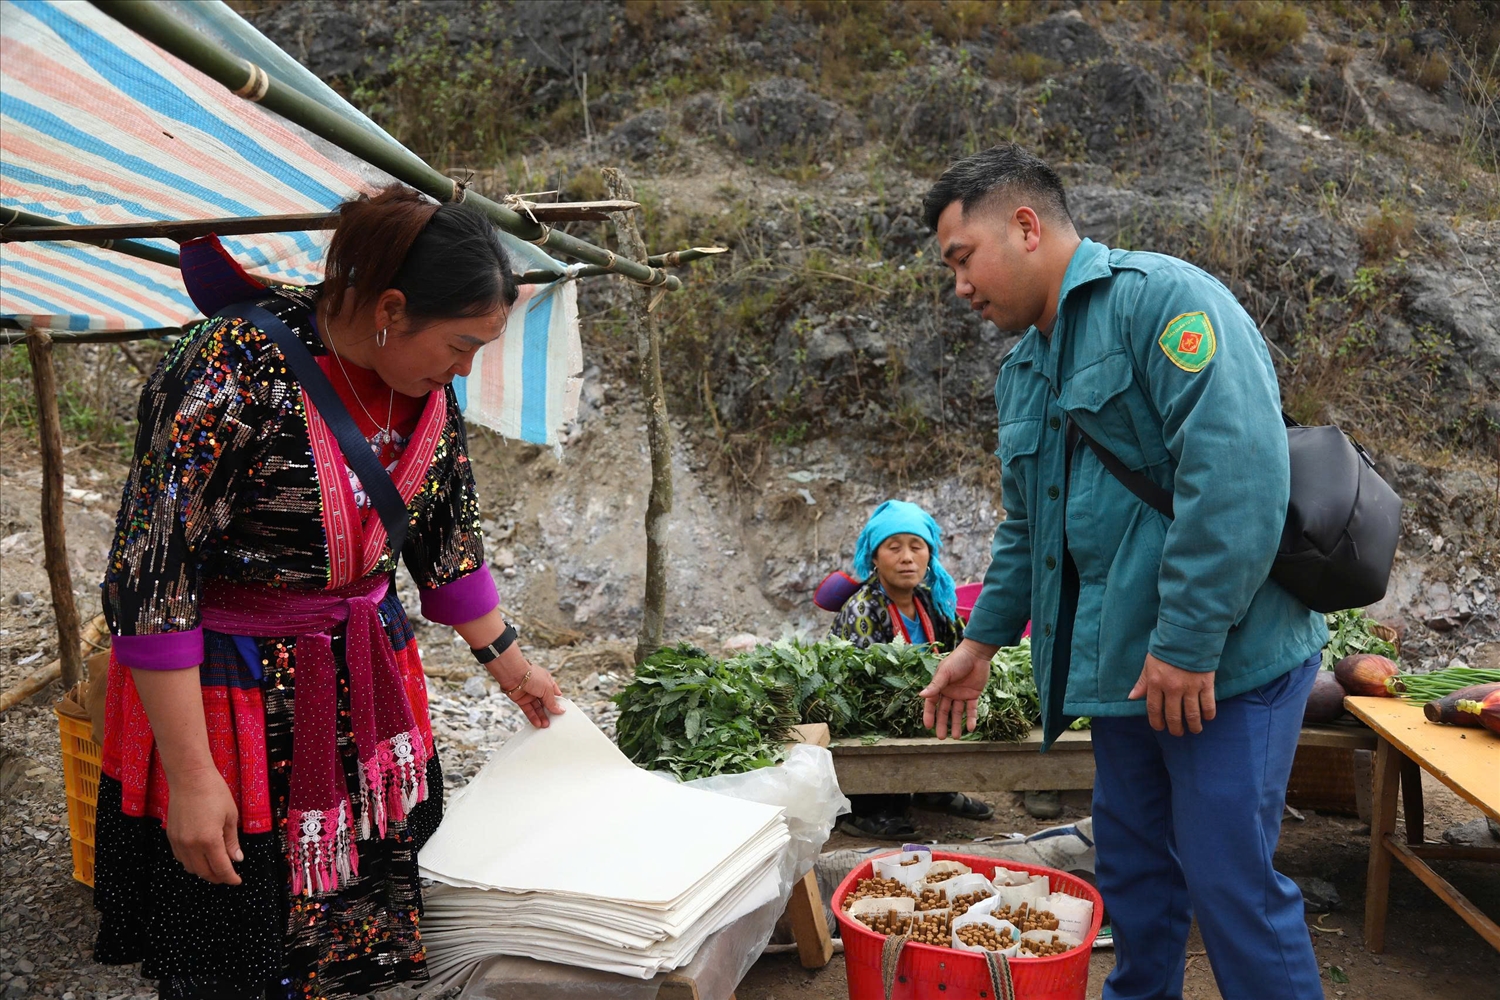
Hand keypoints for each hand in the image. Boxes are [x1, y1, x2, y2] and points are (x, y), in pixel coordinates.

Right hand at [165, 766, 241, 884]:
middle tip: (229, 875)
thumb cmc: (214, 793)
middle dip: (218, 877)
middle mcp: (191, 845)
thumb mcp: (230, 816)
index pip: (221, 868)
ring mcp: (179, 842)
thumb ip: (232, 841)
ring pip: (190, 868)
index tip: (237, 881)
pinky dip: (191, 863)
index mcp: (209, 840)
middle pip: (204, 872)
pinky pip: (181, 858)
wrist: (189, 778)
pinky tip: (201, 858)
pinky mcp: (171, 836)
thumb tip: (237, 859)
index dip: (230, 878)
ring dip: (204, 871)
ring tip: (216, 867)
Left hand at [491, 654, 564, 728]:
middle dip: (550, 712)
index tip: (562, 712)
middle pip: (546, 703)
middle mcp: (539, 688)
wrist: (513, 674)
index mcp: (547, 682)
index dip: (558, 703)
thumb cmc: (532, 676)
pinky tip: (538, 723)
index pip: (555, 694)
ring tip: (546, 725)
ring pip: (537, 708)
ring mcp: (530, 694)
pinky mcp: (521, 700)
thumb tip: (561, 710)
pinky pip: (528, 710)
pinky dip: (533, 717)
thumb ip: (552, 702)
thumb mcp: (547, 689)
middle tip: (554, 721)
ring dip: (542, 717)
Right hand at [919, 639, 996, 739]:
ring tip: (957, 737)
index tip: (928, 726)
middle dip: (943, 724)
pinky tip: (971, 728)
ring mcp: (961, 694)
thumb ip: (935, 686)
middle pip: (944, 711)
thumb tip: (921, 695)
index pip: (932, 704)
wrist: (977, 654)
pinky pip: (971, 709)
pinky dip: (971, 718)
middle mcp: (949, 692)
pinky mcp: (973, 694)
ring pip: (958, 712)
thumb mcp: (945, 673)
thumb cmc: (958, 660)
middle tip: (942, 738)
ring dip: (957, 724)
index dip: (929, 715)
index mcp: (939, 686)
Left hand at [1129, 653, 1216, 735]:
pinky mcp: (1206, 684)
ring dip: (1193, 725)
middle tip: (1178, 733)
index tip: (1160, 728)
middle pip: (1174, 716)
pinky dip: (1208, 714)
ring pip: (1192, 714)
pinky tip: (1207, 718)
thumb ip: (1142, 682)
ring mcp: (1190, 687)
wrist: (1188, 635)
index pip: (1154, 709)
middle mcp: (1172, 688)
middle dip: (1176, 728)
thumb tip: (1131, 697)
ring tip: (1194, 730)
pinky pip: (1208, 705)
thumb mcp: (1149, 663)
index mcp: (1156, 683)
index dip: (1157, 722)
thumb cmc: (1166, 648)